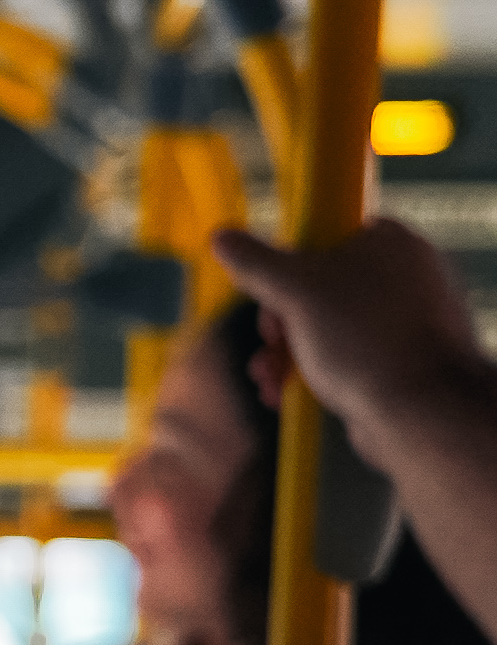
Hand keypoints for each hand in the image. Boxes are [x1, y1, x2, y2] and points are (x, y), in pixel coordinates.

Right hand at [210, 221, 495, 445]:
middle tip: (270, 341)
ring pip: (330, 325)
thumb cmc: (365, 340)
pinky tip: (287, 392)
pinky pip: (349, 354)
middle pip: (321, 286)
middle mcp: (407, 275)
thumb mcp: (294, 291)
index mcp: (391, 242)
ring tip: (269, 378)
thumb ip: (255, 262)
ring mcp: (409, 319)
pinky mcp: (406, 358)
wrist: (422, 410)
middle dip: (280, 321)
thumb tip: (221, 237)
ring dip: (287, 352)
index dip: (288, 262)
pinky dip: (315, 370)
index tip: (268, 289)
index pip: (327, 234)